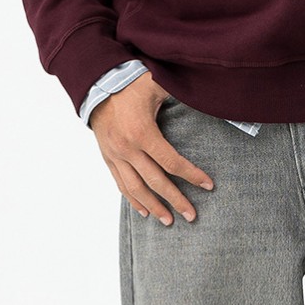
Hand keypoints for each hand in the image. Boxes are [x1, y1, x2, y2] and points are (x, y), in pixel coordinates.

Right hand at [90, 74, 213, 224]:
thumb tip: (208, 95)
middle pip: (155, 182)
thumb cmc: (130, 82)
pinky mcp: (107, 157)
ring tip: (169, 221)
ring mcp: (115, 155)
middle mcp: (127, 148)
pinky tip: (143, 211)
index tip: (208, 185)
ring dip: (154, 207)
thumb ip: (181, 93)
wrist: (96, 83)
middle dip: (175, 200)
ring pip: (136, 188)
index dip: (192, 175)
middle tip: (192, 216)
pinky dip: (132, 199)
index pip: (171, 162)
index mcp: (142, 133)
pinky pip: (120, 183)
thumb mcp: (157, 85)